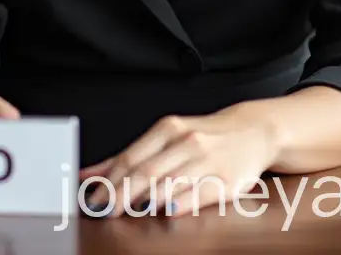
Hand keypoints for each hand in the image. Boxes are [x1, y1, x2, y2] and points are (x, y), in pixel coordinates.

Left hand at [79, 103, 278, 217]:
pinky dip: (181, 202)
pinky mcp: (225, 180)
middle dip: (123, 192)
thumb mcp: (167, 137)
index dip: (110, 179)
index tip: (93, 198)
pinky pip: (199, 193)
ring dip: (147, 199)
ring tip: (129, 212)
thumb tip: (88, 175)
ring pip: (171, 181)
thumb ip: (128, 157)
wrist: (253, 131)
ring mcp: (207, 160)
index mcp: (168, 129)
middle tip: (106, 211)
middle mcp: (186, 141)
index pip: (132, 156)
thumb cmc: (204, 136)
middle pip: (148, 170)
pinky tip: (167, 211)